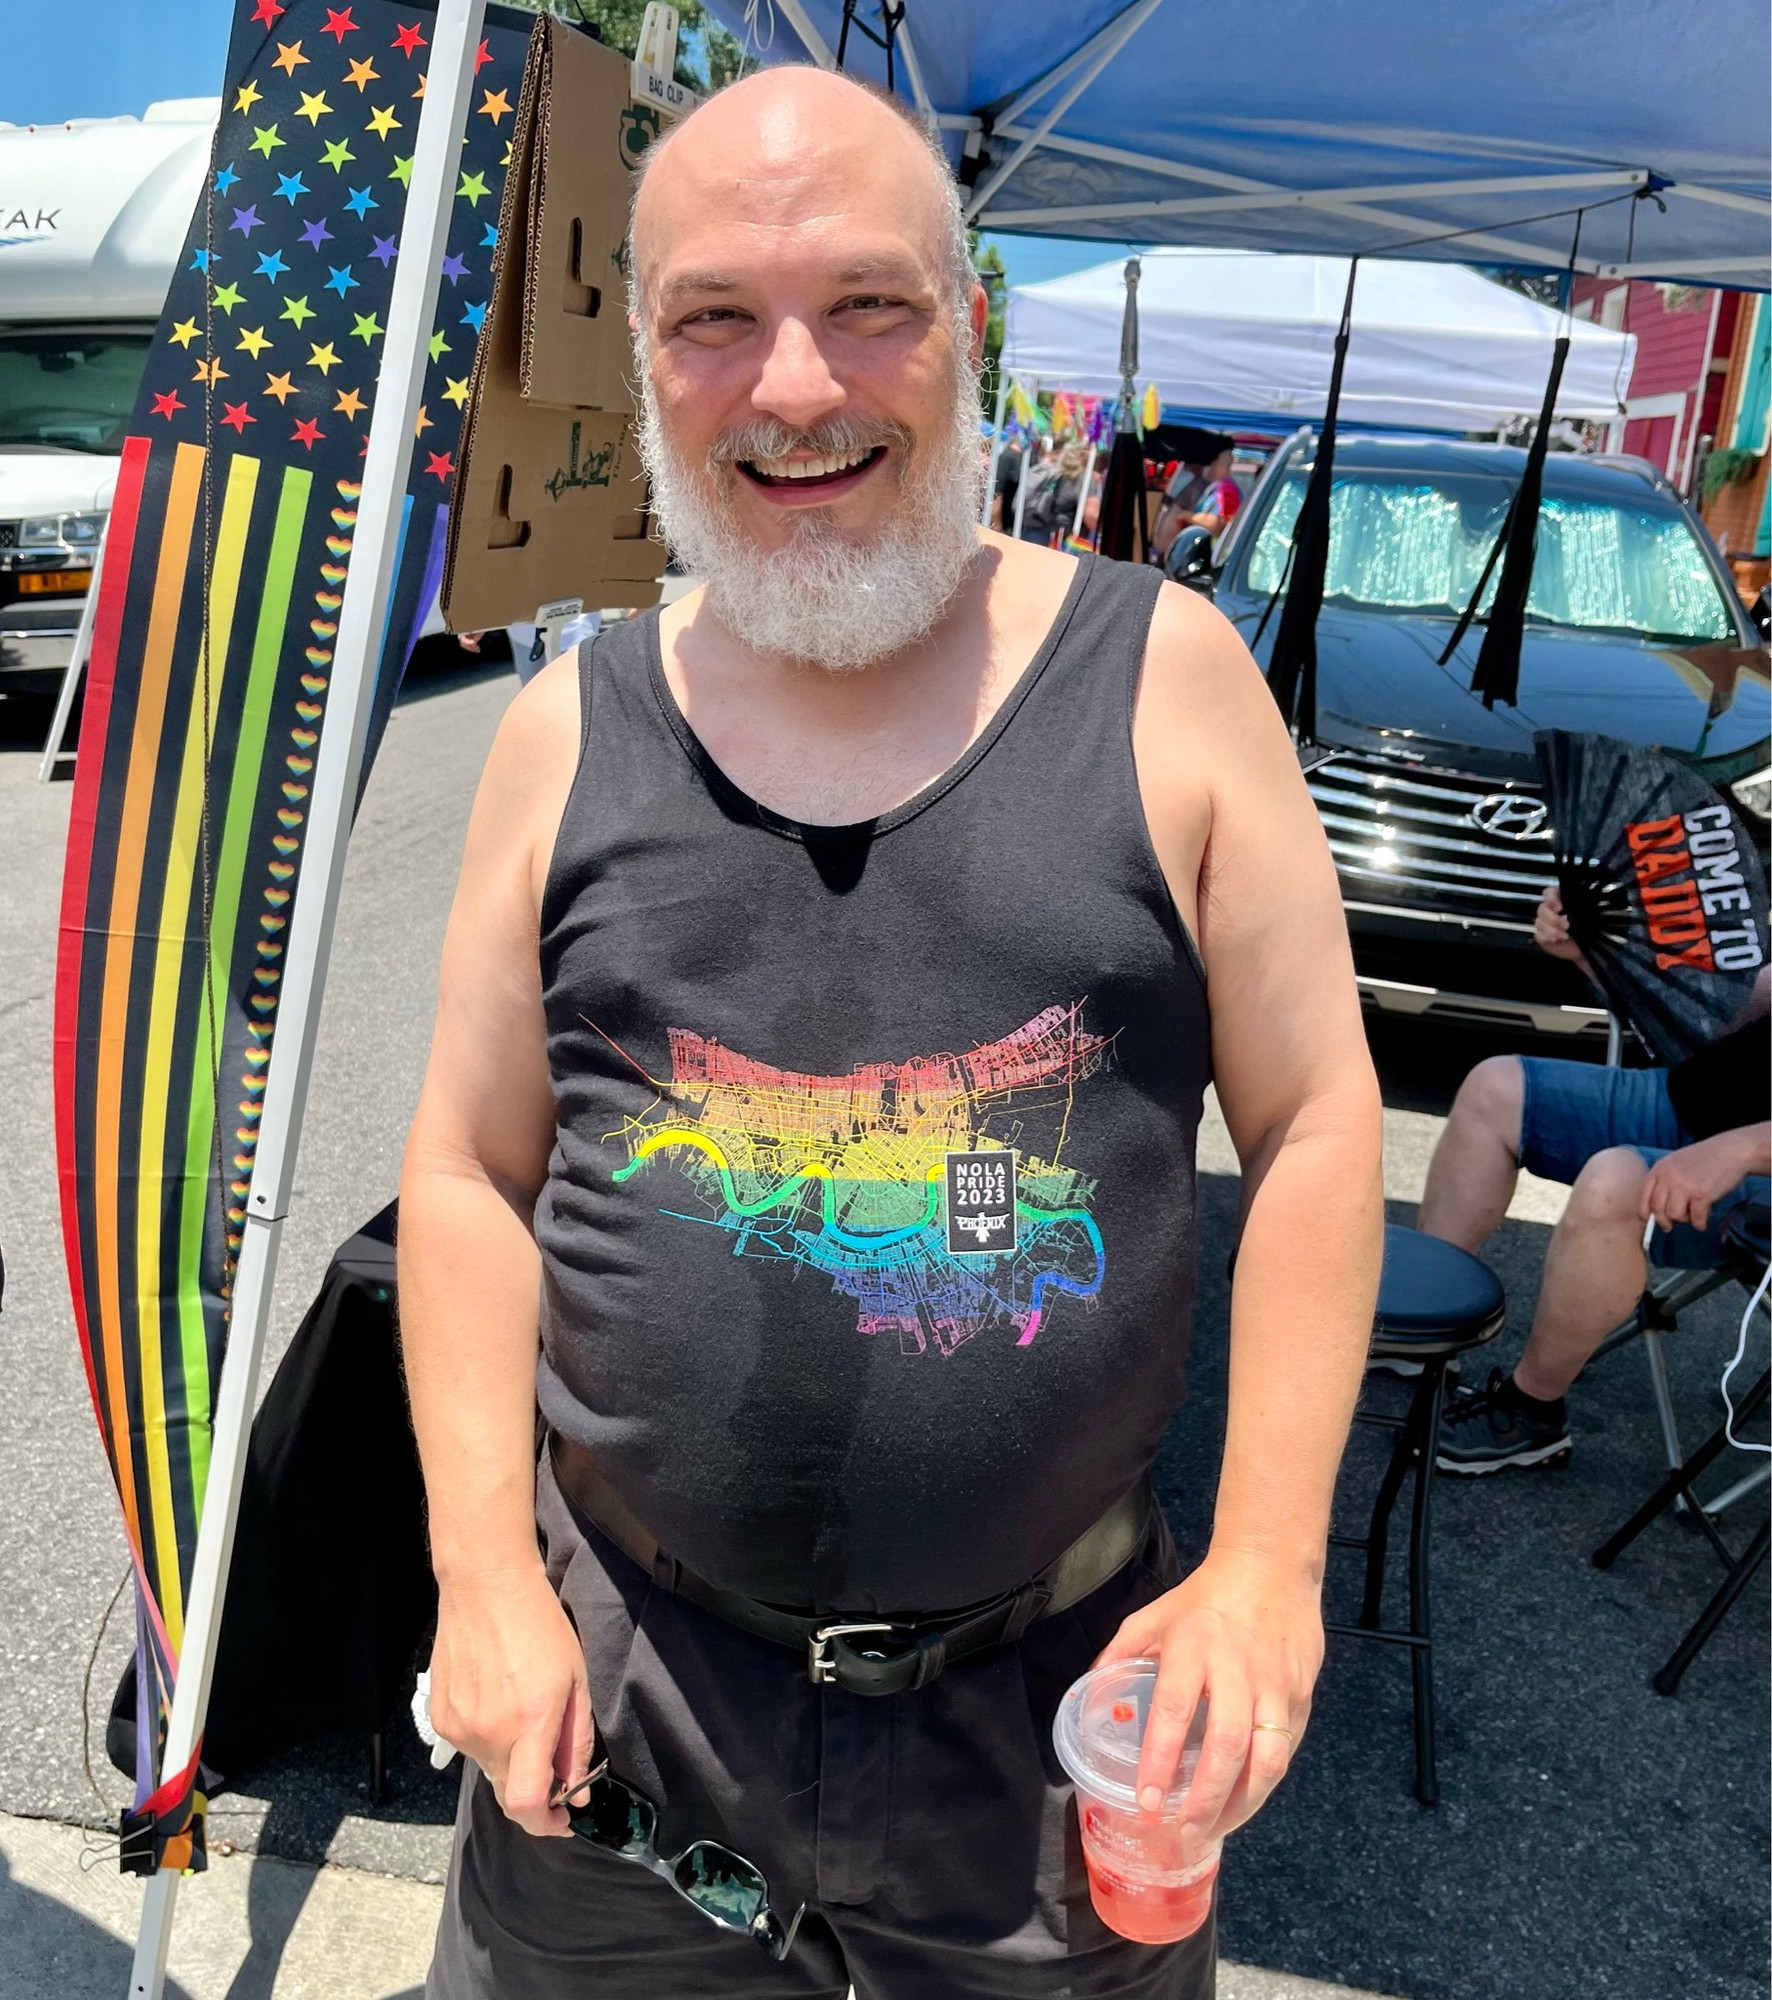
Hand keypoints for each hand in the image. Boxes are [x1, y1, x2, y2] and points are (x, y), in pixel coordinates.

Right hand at [428, 1560, 592, 1837]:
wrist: (484, 1586)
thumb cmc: (539, 1625)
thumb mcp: (576, 1679)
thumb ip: (576, 1741)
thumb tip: (576, 1791)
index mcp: (529, 1722)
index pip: (527, 1804)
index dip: (546, 1824)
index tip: (564, 1819)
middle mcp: (489, 1732)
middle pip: (508, 1794)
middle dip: (534, 1792)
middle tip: (553, 1765)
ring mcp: (459, 1727)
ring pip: (490, 1769)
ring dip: (511, 1759)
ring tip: (522, 1711)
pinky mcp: (439, 1718)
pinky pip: (470, 1747)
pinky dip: (489, 1739)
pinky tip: (497, 1701)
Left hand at [1094, 1549, 1322, 1840]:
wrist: (1272, 1569)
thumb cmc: (1206, 1597)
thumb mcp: (1155, 1615)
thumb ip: (1121, 1654)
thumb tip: (1089, 1702)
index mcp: (1193, 1646)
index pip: (1173, 1709)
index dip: (1160, 1758)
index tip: (1147, 1800)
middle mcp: (1237, 1668)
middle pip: (1227, 1745)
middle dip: (1206, 1798)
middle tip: (1184, 1831)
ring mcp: (1275, 1685)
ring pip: (1267, 1759)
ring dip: (1242, 1805)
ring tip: (1215, 1830)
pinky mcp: (1301, 1696)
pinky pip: (1285, 1751)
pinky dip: (1264, 1784)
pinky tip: (1243, 1802)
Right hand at [1533, 885, 1593, 978]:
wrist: (1587, 947)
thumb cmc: (1589, 929)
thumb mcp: (1588, 915)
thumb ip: (1579, 908)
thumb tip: (1571, 909)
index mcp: (1561, 900)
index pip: (1549, 892)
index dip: (1551, 898)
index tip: (1560, 908)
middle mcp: (1551, 910)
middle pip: (1542, 908)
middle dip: (1553, 918)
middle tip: (1566, 925)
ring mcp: (1545, 923)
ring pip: (1539, 922)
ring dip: (1552, 930)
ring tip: (1564, 935)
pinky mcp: (1542, 936)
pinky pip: (1538, 935)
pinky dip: (1547, 938)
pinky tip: (1557, 940)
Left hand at [1641, 1129, 1768, 1235]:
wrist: (1731, 1151)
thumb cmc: (1706, 1158)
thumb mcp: (1677, 1163)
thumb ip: (1666, 1180)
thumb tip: (1657, 1208)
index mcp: (1660, 1168)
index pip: (1644, 1195)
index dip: (1644, 1212)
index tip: (1647, 1221)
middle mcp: (1668, 1177)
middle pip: (1658, 1209)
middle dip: (1663, 1221)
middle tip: (1668, 1227)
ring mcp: (1684, 1186)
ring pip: (1674, 1215)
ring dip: (1683, 1219)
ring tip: (1692, 1215)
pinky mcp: (1701, 1195)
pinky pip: (1696, 1218)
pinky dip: (1699, 1224)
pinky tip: (1702, 1223)